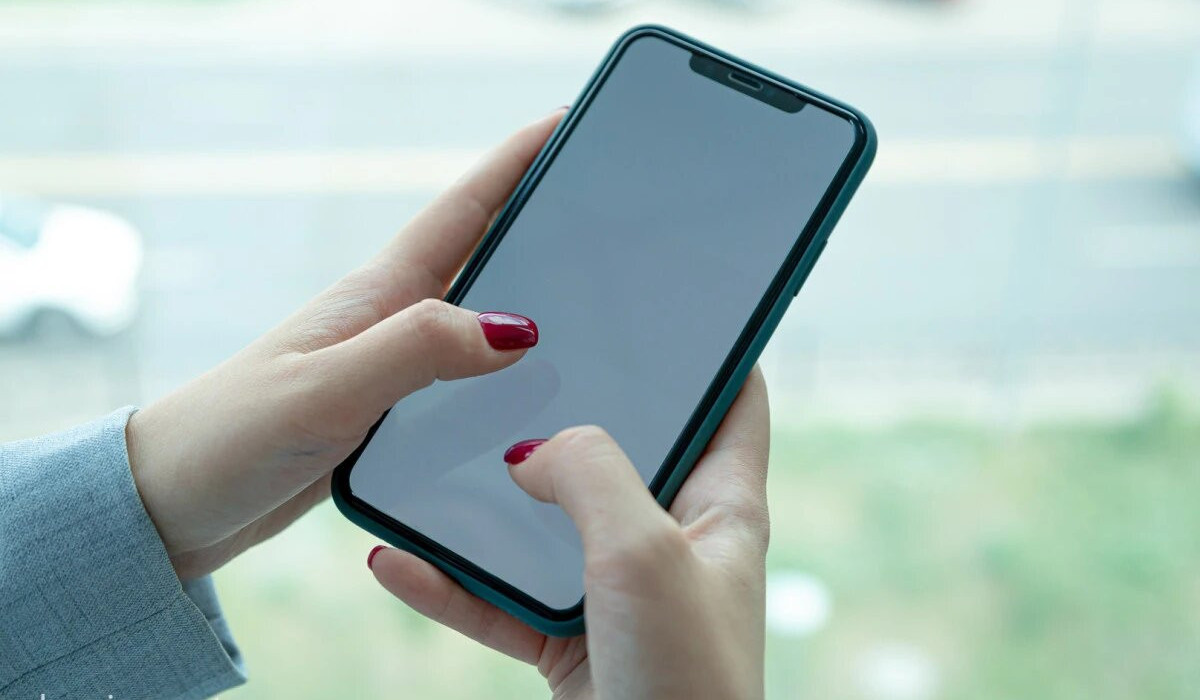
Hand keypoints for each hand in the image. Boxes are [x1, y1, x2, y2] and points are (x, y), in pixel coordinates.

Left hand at [126, 109, 565, 579]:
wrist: (175, 504)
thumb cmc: (232, 437)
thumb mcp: (327, 389)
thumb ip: (417, 352)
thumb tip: (516, 330)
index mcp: (376, 295)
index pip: (462, 211)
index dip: (514, 162)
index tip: (563, 124)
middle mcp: (388, 321)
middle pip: (478, 257)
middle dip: (536, 223)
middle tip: (596, 207)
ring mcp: (388, 367)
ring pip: (476, 322)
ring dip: (527, 302)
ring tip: (587, 296)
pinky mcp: (386, 413)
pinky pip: (461, 381)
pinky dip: (502, 375)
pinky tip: (530, 396)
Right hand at [370, 367, 769, 699]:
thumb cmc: (687, 679)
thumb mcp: (644, 550)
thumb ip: (589, 472)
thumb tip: (529, 452)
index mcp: (722, 504)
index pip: (735, 398)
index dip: (710, 343)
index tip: (662, 296)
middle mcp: (672, 539)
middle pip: (620, 450)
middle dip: (569, 409)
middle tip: (514, 360)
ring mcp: (618, 591)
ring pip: (545, 524)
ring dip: (490, 499)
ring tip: (433, 455)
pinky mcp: (571, 642)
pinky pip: (501, 600)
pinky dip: (452, 582)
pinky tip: (396, 560)